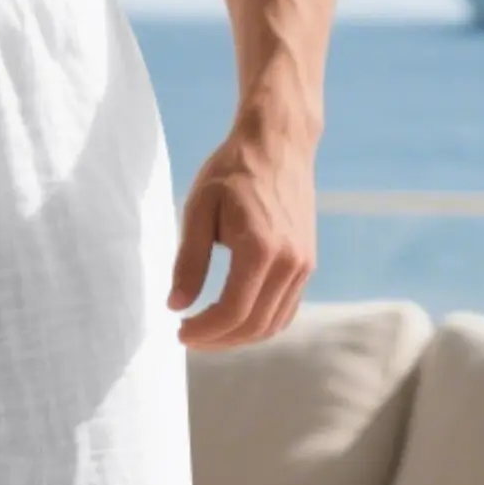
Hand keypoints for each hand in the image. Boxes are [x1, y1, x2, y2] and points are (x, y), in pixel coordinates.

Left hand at [169, 119, 316, 350]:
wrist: (279, 144)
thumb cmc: (233, 172)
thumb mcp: (199, 209)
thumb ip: (189, 261)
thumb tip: (176, 305)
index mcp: (261, 248)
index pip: (232, 312)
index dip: (203, 331)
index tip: (179, 331)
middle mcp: (289, 262)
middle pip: (252, 325)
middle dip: (216, 340)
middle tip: (187, 336)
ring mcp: (303, 265)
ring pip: (271, 325)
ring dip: (236, 337)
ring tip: (206, 331)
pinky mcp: (307, 264)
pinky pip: (284, 311)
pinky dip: (258, 324)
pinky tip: (231, 318)